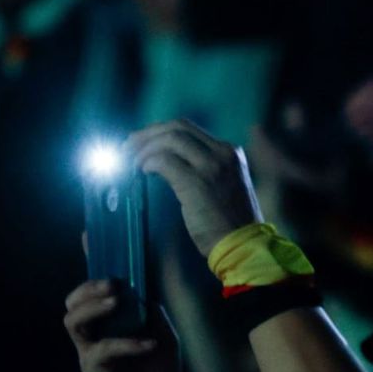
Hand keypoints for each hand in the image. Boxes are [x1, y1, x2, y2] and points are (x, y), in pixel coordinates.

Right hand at [63, 280, 181, 371]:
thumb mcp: (166, 341)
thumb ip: (155, 317)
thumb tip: (145, 295)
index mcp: (110, 326)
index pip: (92, 296)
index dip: (95, 278)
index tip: (111, 263)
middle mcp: (95, 336)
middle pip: (72, 304)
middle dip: (88, 288)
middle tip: (113, 284)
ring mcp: (91, 353)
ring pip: (73, 321)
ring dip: (94, 307)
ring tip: (117, 301)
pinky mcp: (94, 371)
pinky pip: (103, 348)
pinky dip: (127, 342)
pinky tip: (149, 344)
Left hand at [125, 119, 262, 257]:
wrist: (243, 244)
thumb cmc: (231, 221)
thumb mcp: (224, 185)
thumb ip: (204, 168)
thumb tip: (167, 159)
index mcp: (230, 151)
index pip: (189, 129)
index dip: (160, 131)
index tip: (143, 141)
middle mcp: (223, 152)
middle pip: (178, 127)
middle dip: (149, 134)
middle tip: (129, 147)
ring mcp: (211, 166)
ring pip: (170, 139)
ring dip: (146, 148)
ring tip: (133, 162)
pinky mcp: (197, 182)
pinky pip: (165, 161)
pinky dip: (149, 162)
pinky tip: (143, 172)